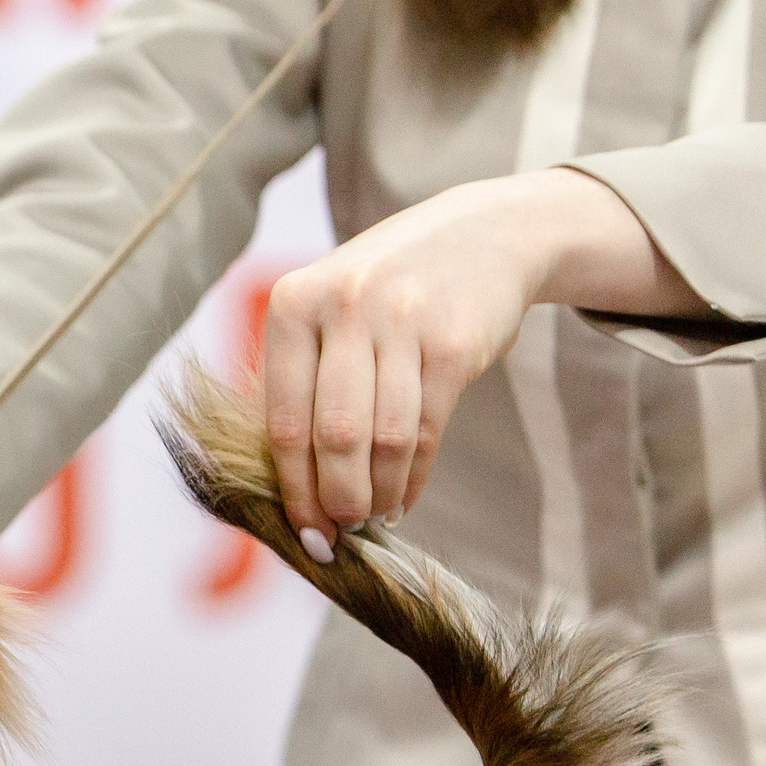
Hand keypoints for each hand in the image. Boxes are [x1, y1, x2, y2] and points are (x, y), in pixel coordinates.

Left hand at [261, 168, 700, 558]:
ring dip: (377, 494)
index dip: (293, 489)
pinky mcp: (455, 344)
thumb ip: (303, 382)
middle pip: (333, 437)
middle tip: (341, 530)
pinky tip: (404, 497)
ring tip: (373, 516)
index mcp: (292, 303)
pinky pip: (426, 433)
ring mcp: (402, 321)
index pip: (282, 419)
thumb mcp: (330, 311)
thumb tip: (290, 488)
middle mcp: (344, 306)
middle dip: (336, 500)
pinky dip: (413, 479)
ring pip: (384, 441)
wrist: (484, 234)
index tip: (303, 530)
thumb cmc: (387, 290)